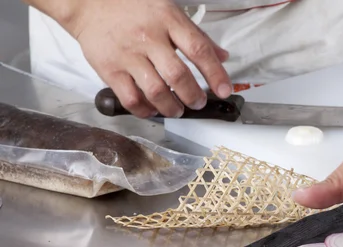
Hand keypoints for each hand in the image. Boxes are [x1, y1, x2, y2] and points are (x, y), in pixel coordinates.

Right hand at [63, 0, 230, 117]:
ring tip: (177, 110)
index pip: (198, 49)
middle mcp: (148, 37)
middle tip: (198, 102)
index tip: (224, 90)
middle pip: (178, 75)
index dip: (215, 73)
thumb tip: (222, 56)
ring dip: (171, 107)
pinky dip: (145, 110)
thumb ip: (196, 35)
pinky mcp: (109, 68)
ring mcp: (128, 54)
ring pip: (155, 91)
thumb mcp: (168, 11)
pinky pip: (130, 98)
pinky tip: (152, 109)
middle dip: (193, 96)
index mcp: (168, 20)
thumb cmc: (132, 7)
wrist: (89, 2)